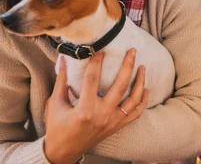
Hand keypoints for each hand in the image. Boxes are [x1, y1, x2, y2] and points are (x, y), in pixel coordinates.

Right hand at [43, 49, 148, 163]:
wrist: (64, 152)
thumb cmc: (57, 128)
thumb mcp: (55, 105)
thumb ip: (61, 82)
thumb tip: (62, 60)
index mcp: (84, 109)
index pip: (92, 79)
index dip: (96, 62)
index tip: (100, 49)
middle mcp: (102, 115)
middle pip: (120, 86)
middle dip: (128, 66)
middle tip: (132, 51)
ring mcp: (112, 121)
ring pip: (133, 99)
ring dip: (140, 82)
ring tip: (142, 67)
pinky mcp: (117, 126)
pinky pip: (135, 113)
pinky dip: (142, 101)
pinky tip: (145, 88)